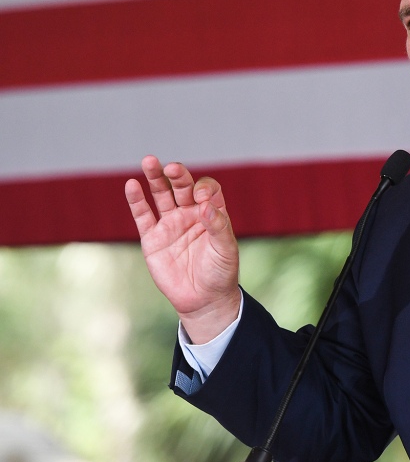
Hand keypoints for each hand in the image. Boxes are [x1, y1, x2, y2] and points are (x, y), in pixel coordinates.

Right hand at [125, 156, 240, 343]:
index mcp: (212, 213)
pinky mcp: (152, 238)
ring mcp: (170, 224)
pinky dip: (136, 200)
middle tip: (173, 169)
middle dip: (178, 176)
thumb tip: (204, 205)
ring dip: (155, 178)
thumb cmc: (221, 273)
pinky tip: (132, 185)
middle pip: (182, 187)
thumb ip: (218, 226)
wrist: (204, 299)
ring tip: (149, 161)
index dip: (204, 188)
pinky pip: (143, 215)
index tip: (201, 199)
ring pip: (161, 195)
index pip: (207, 189)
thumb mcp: (226, 249)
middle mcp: (190, 214)